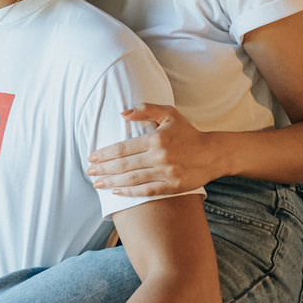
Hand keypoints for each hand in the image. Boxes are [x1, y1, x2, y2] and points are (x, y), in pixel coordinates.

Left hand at [87, 104, 220, 196]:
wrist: (213, 153)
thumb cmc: (188, 132)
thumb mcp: (170, 113)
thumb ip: (146, 109)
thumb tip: (123, 113)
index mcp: (156, 139)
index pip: (124, 148)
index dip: (105, 154)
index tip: (92, 157)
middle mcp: (160, 157)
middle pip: (124, 165)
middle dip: (104, 169)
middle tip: (89, 171)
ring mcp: (166, 173)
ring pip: (133, 179)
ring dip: (112, 182)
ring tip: (97, 183)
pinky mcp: (173, 187)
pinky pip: (147, 191)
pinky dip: (130, 193)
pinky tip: (116, 192)